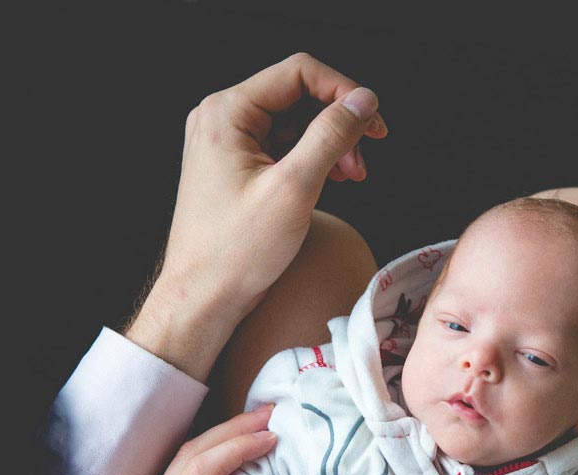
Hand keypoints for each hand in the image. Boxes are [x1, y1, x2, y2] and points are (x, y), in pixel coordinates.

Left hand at [93, 406, 281, 474]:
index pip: (202, 472)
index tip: (273, 437)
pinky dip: (209, 456)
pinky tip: (230, 456)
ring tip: (256, 426)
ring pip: (182, 461)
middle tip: (272, 414)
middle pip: (191, 455)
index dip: (238, 447)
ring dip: (219, 438)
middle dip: (232, 429)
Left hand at [128, 53, 388, 379]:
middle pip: (299, 96)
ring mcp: (229, 143)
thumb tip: (363, 101)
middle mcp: (223, 119)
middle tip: (367, 157)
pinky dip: (314, 158)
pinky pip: (285, 146)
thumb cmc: (237, 252)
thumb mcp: (294, 189)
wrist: (204, 298)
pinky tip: (335, 179)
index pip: (298, 73)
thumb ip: (330, 137)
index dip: (343, 92)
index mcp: (227, 113)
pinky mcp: (238, 167)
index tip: (374, 124)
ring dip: (331, 143)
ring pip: (295, 122)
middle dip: (339, 123)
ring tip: (352, 175)